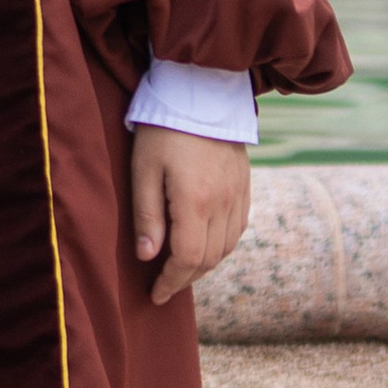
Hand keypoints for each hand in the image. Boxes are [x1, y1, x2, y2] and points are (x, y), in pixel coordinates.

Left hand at [130, 127, 251, 306]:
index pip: (187, 258)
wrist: (201, 92)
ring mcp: (238, 194)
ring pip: (226, 247)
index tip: (155, 294)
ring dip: (204, 264)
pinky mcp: (244, 184)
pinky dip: (222, 245)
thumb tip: (147, 257)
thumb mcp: (143, 170)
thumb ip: (147, 215)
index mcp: (195, 201)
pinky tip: (205, 245)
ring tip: (181, 270)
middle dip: (185, 278)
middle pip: (208, 258)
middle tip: (164, 287)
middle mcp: (222, 203)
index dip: (171, 281)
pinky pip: (238, 227)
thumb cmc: (163, 130)